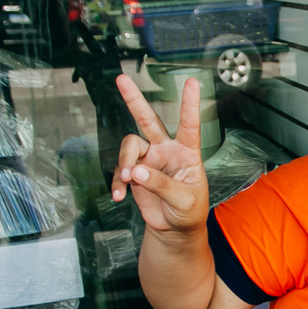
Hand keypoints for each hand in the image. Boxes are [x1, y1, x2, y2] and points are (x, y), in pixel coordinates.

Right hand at [112, 74, 210, 235]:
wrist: (175, 228)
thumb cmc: (189, 211)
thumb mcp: (184, 200)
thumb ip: (162, 185)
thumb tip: (137, 172)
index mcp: (187, 153)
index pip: (189, 125)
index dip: (190, 105)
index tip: (191, 83)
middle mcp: (166, 150)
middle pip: (149, 120)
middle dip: (135, 100)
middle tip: (122, 79)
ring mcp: (149, 160)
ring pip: (130, 146)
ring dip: (124, 161)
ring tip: (126, 179)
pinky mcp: (134, 173)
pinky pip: (119, 171)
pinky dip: (117, 183)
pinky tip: (119, 195)